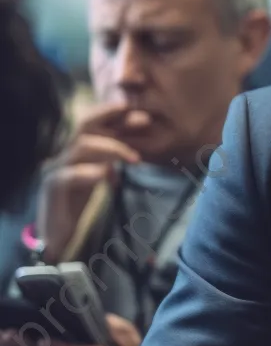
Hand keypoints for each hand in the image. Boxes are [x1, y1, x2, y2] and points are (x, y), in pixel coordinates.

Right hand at [37, 102, 149, 260]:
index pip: (94, 123)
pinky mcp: (52, 188)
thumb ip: (111, 162)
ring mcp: (55, 169)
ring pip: (80, 146)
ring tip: (135, 159)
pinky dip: (90, 173)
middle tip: (143, 119)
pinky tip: (108, 175)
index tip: (141, 112)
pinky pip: (68, 175)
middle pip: (84, 125)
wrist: (59, 234)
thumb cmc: (79, 203)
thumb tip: (135, 151)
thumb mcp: (100, 178)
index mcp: (76, 150)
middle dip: (113, 117)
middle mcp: (64, 153)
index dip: (115, 114)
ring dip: (112, 148)